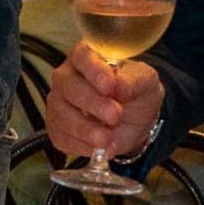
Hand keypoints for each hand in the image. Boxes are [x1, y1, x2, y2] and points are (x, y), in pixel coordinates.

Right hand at [45, 39, 162, 160]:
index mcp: (88, 57)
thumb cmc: (135, 92)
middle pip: (68, 86)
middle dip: (92, 103)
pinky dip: (80, 146)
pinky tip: (98, 148)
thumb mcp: (145, 81)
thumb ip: (134, 80)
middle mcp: (68, 77)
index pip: (82, 56)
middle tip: (115, 115)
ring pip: (62, 114)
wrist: (134, 119)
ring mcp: (59, 103)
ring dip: (85, 129)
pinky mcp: (58, 128)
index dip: (93, 70)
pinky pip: (61, 137)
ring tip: (107, 138)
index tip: (109, 86)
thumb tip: (120, 85)